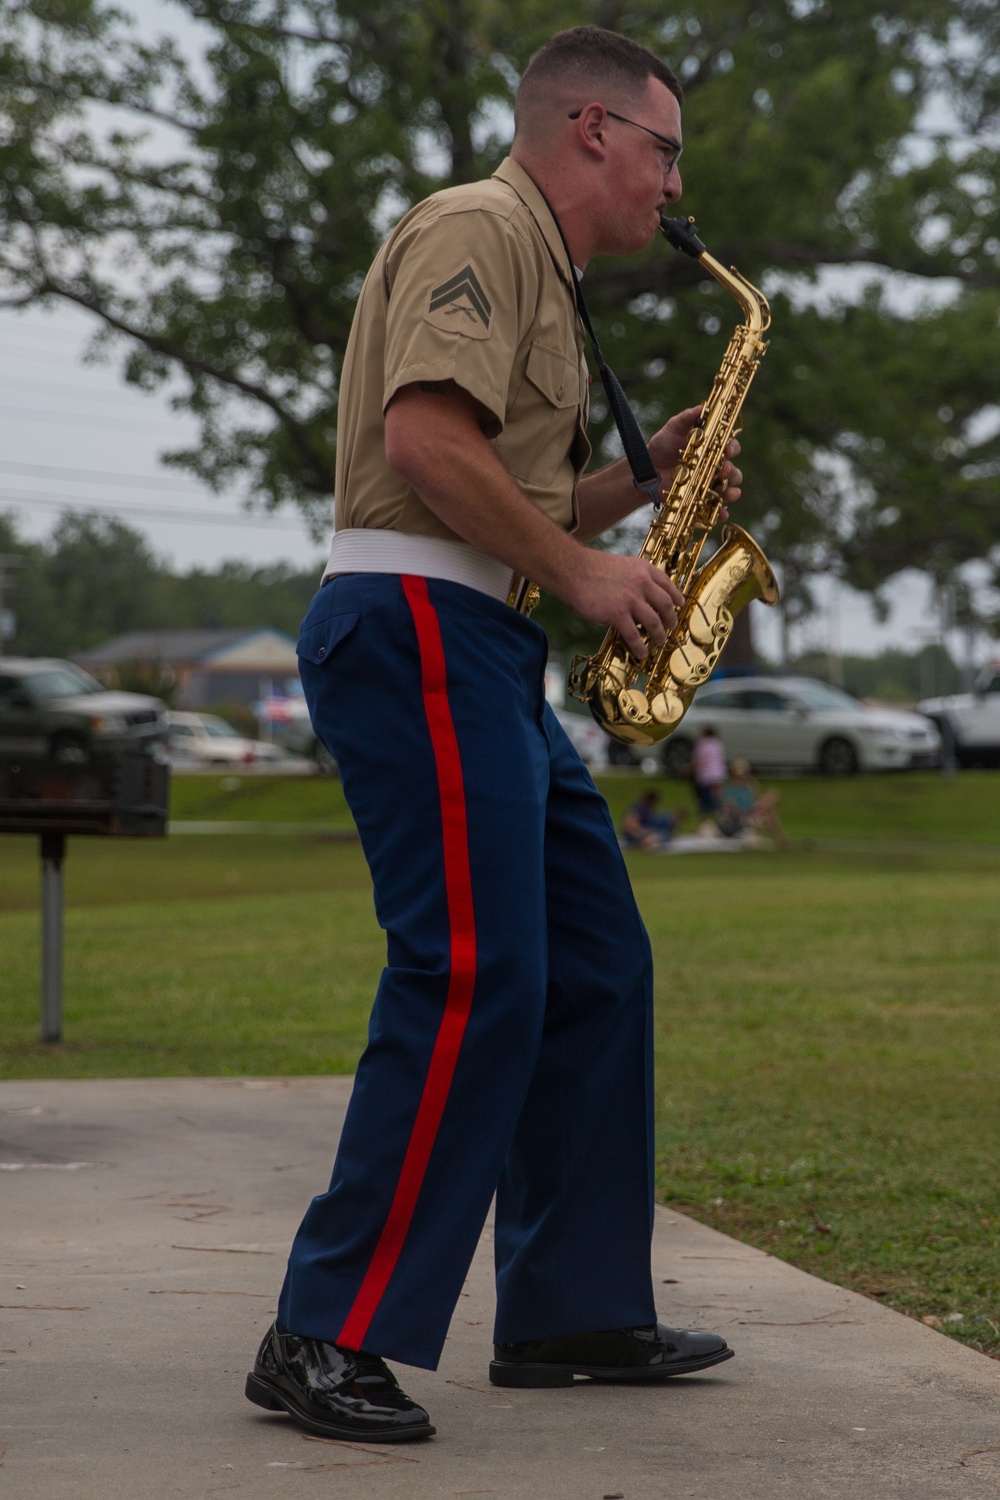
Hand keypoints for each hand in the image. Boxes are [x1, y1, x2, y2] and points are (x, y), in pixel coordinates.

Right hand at [568, 551, 684, 659]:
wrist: (572, 570)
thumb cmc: (590, 568)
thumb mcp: (620, 565)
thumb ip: (633, 577)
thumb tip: (640, 595)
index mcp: (643, 568)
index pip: (667, 584)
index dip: (676, 596)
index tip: (680, 605)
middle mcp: (641, 583)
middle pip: (666, 604)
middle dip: (672, 619)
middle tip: (672, 627)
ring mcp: (630, 599)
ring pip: (654, 622)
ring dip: (660, 635)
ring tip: (660, 642)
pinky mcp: (617, 614)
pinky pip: (634, 635)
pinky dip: (640, 647)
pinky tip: (641, 653)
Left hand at [648, 405, 742, 519]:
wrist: (646, 471)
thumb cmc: (660, 447)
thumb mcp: (671, 429)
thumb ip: (686, 418)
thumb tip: (701, 407)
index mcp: (711, 449)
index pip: (730, 447)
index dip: (732, 448)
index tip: (728, 450)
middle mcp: (713, 467)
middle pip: (733, 470)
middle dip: (732, 471)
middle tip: (724, 470)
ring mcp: (708, 485)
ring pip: (728, 489)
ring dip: (731, 491)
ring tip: (726, 492)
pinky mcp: (701, 500)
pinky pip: (715, 508)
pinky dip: (721, 512)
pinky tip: (722, 513)